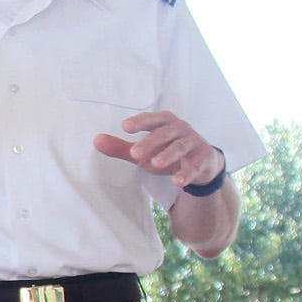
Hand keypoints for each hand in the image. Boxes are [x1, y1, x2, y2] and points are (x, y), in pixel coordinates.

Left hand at [94, 111, 223, 189]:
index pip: (152, 119)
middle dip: (150, 142)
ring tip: (154, 164)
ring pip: (180, 147)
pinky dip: (187, 173)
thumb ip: (122, 147)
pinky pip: (196, 165)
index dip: (140, 121)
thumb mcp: (145, 150)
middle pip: (165, 133)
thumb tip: (96, 141)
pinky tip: (178, 182)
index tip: (125, 127)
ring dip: (167, 155)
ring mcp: (195, 141)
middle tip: (134, 153)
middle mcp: (181, 128)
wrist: (202, 163)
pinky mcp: (205, 157)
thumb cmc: (167, 152)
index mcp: (165, 122)